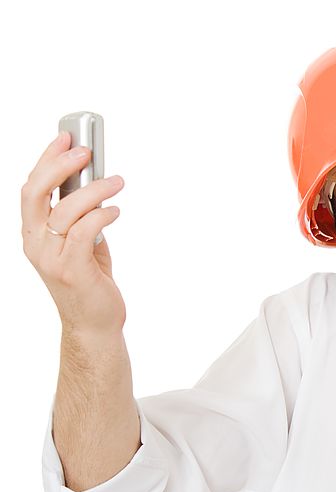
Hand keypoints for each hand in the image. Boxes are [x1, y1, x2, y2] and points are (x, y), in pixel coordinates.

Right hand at [21, 131, 127, 335]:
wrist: (94, 324)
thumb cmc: (91, 281)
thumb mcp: (82, 243)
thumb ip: (82, 216)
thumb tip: (95, 182)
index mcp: (33, 233)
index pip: (31, 188)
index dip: (46, 158)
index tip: (65, 136)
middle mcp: (35, 243)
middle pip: (36, 192)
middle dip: (60, 164)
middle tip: (87, 151)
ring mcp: (51, 257)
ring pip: (66, 209)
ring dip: (94, 189)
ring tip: (117, 181)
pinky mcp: (72, 269)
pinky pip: (85, 231)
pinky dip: (102, 215)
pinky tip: (116, 210)